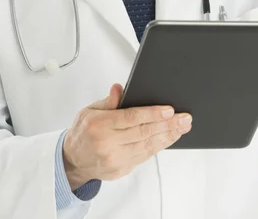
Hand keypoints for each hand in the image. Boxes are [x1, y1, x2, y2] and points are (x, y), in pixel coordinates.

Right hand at [63, 84, 191, 189]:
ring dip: (168, 136)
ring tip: (182, 127)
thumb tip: (119, 88)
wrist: (72, 160)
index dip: (153, 113)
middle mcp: (108, 144)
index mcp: (100, 125)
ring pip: (147, 146)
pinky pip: (145, 156)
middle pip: (144, 132)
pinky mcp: (122, 169)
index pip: (132, 118)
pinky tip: (169, 138)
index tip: (170, 110)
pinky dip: (159, 146)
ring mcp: (115, 159)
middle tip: (184, 118)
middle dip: (168, 125)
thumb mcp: (90, 110)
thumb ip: (109, 100)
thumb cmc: (83, 132)